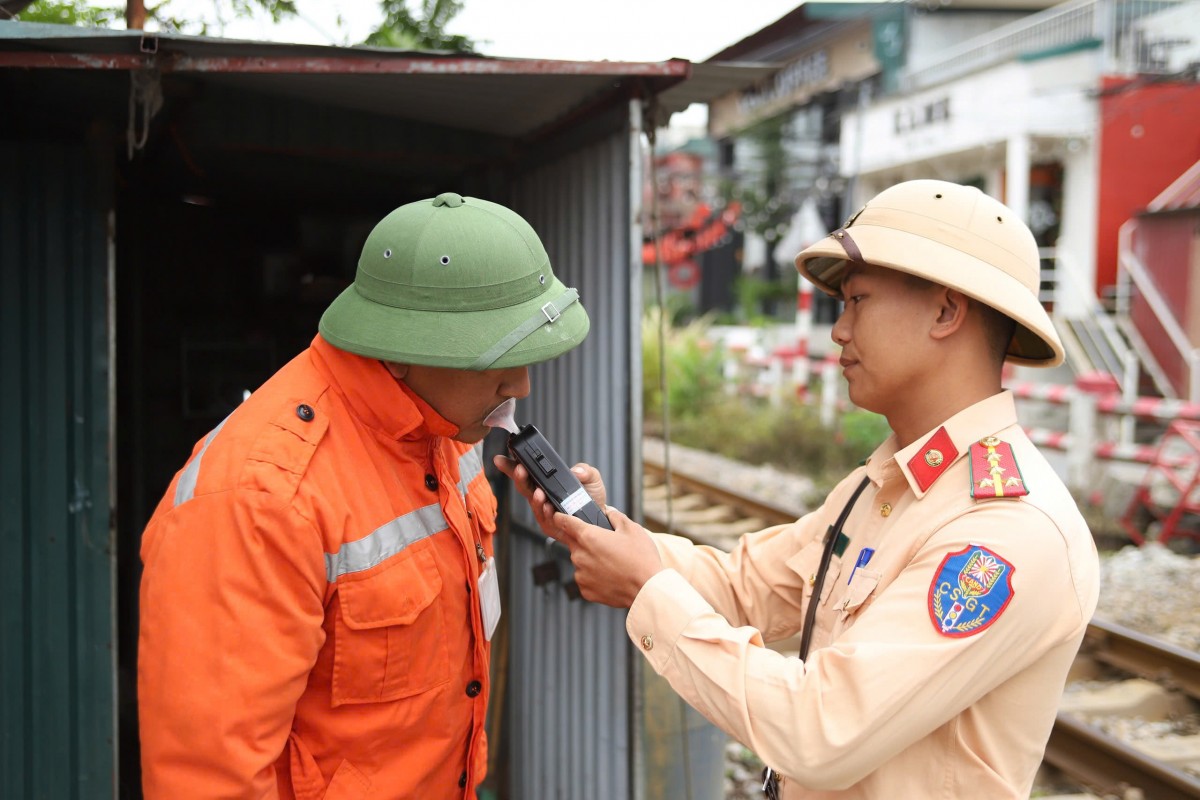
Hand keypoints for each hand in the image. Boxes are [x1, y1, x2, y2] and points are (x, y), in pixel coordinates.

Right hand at [492, 455, 607, 535]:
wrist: (600, 518)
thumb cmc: (591, 497)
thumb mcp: (592, 477)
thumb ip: (586, 470)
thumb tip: (577, 471)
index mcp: (546, 482)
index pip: (525, 472)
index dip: (511, 465)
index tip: (502, 458)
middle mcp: (541, 496)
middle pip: (524, 486)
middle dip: (520, 477)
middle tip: (520, 469)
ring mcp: (544, 511)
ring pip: (534, 503)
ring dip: (535, 497)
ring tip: (539, 492)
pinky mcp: (550, 525)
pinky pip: (546, 519)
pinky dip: (547, 512)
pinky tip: (549, 507)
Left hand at [549, 507, 663, 607]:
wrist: (647, 589)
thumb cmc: (641, 559)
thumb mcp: (632, 529)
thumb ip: (615, 516)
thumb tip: (608, 511)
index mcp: (588, 536)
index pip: (565, 522)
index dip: (561, 518)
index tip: (558, 516)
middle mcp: (580, 555)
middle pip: (574, 543)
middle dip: (586, 541)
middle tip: (606, 545)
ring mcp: (581, 575)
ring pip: (580, 562)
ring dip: (590, 560)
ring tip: (612, 563)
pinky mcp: (585, 590)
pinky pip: (585, 578)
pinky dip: (593, 577)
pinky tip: (610, 576)